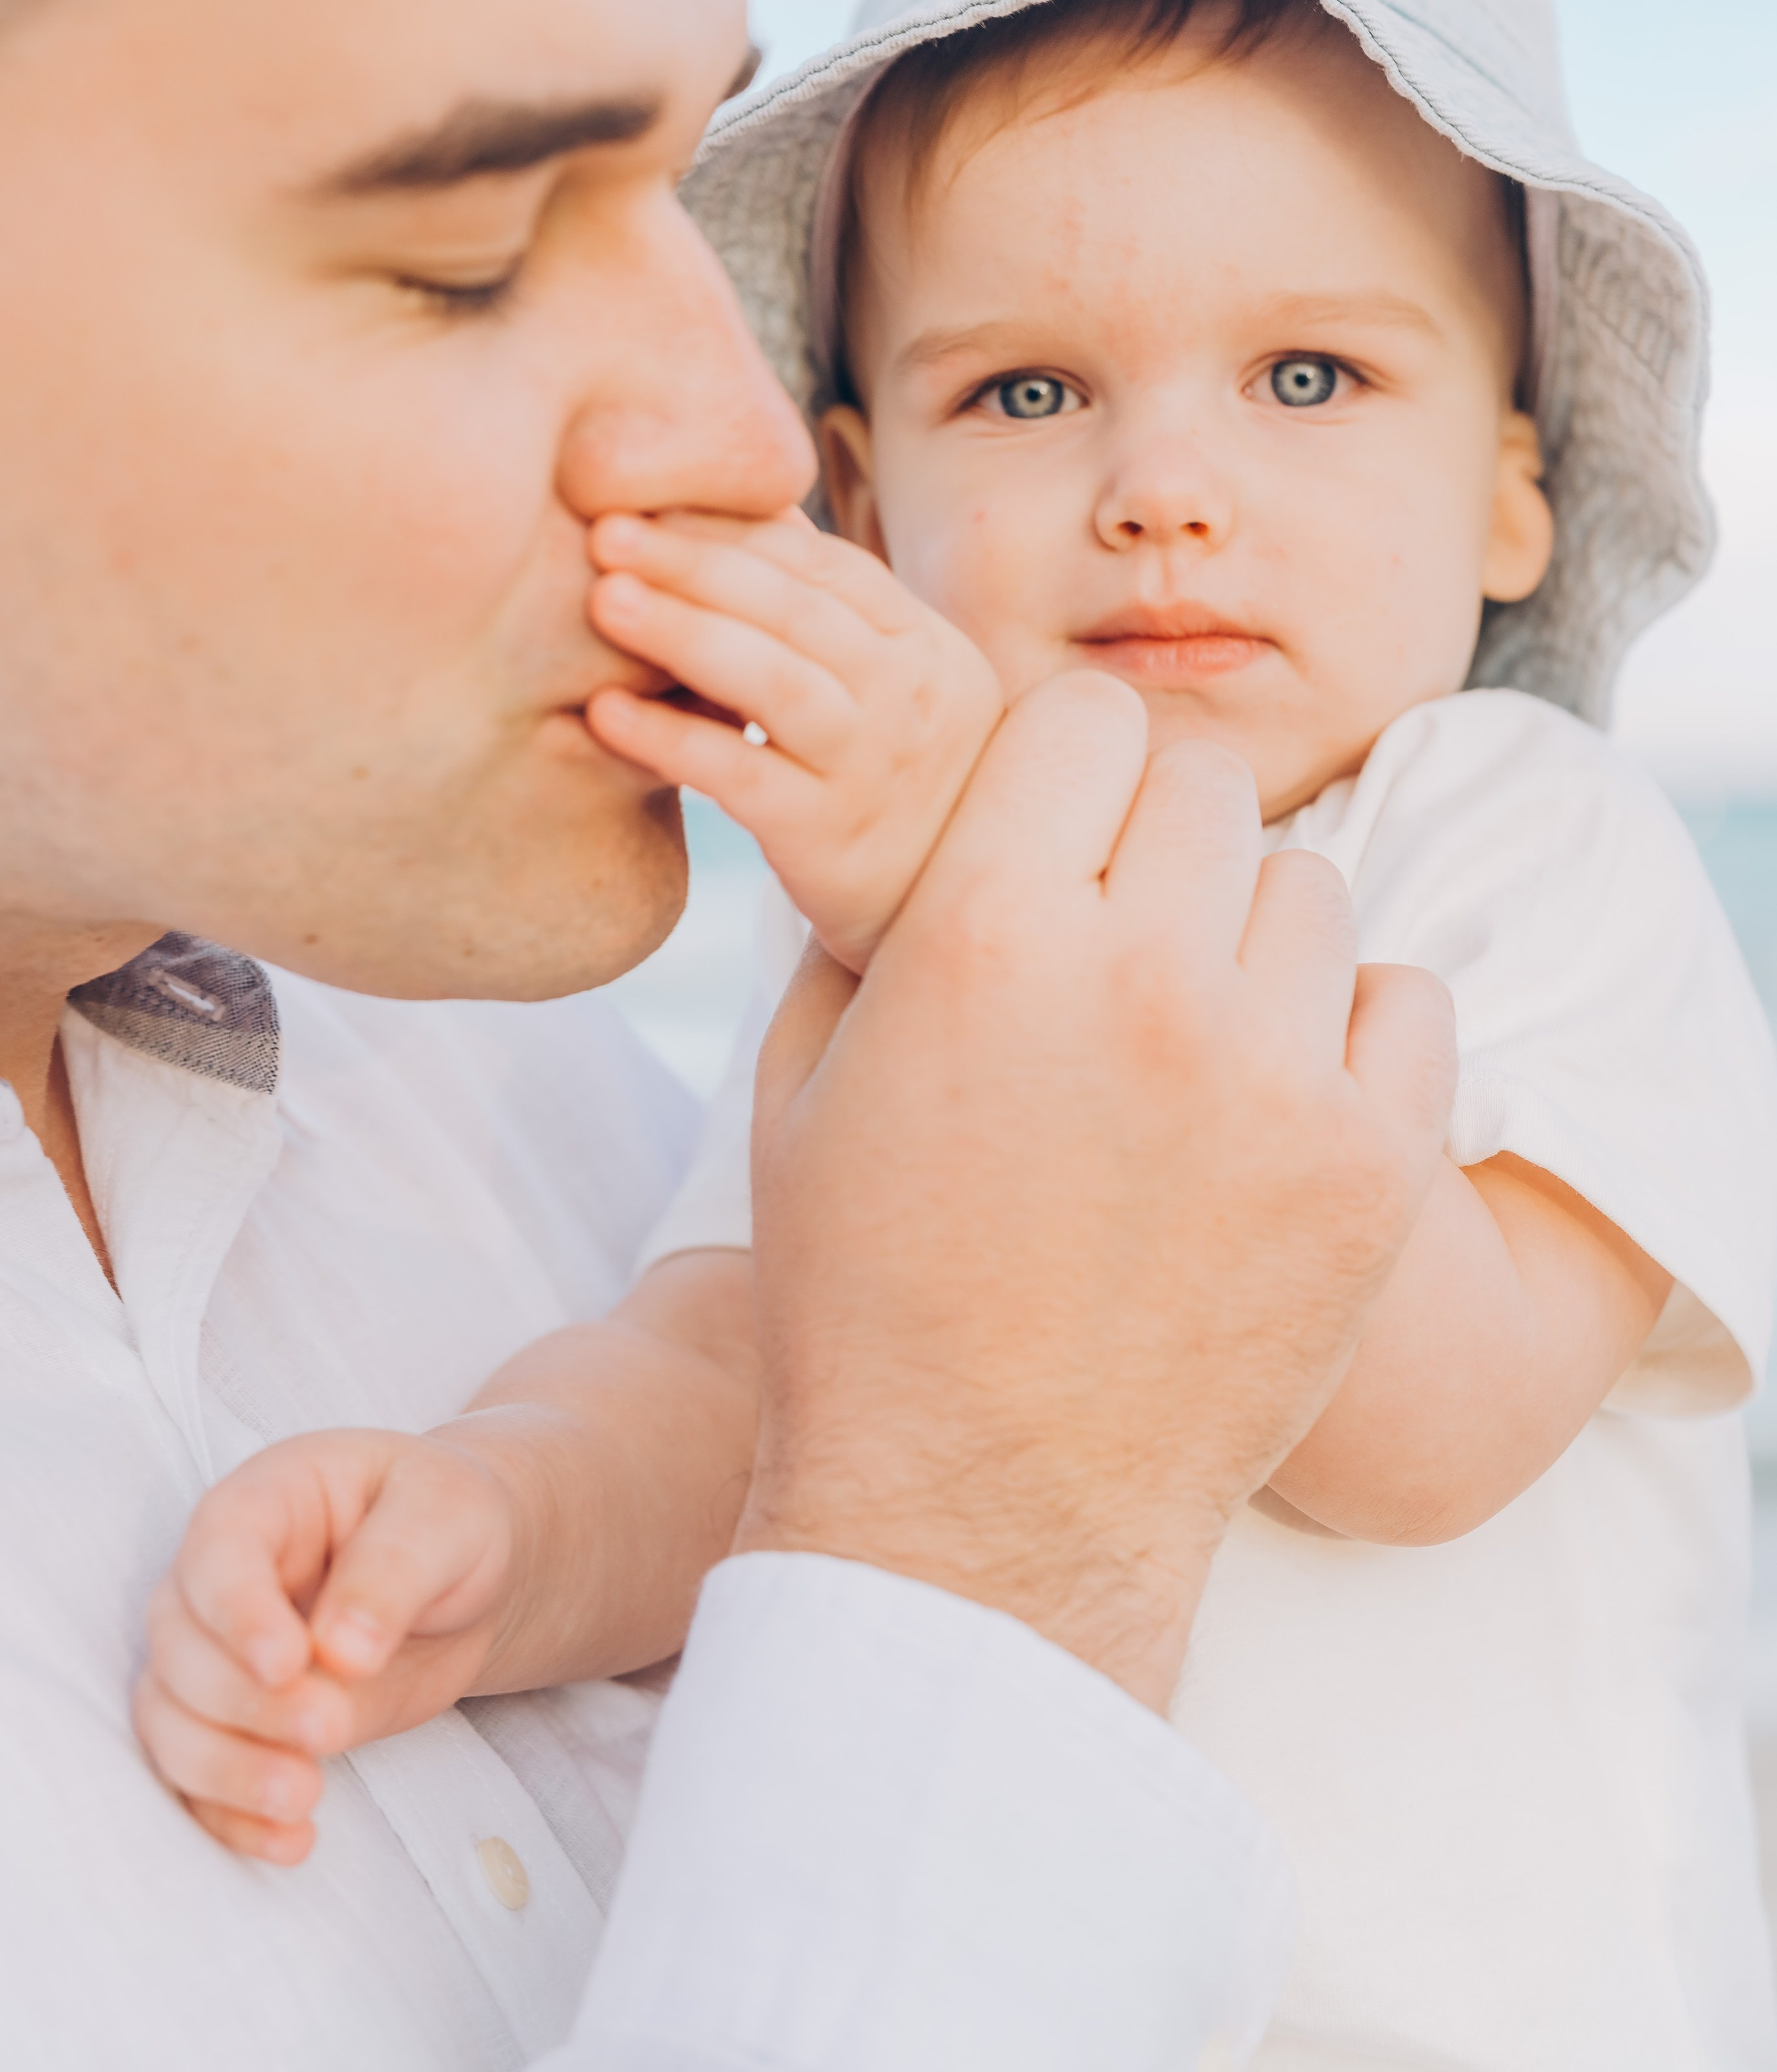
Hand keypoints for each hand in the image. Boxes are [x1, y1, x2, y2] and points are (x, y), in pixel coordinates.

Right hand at [132, 1426, 527, 1863]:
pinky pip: (198, 1779)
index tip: (289, 1664)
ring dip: (223, 1770)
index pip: (217, 1552)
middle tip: (327, 1729)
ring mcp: (221, 1654)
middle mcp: (222, 1579)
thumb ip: (394, 1570)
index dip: (237, 1613)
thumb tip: (343, 1651)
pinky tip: (292, 1841)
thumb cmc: (449, 1522)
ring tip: (304, 1799)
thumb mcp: (447, 1516)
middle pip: (179, 1648)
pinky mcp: (240, 1723)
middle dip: (244, 1703)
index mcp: (266, 1500)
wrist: (465, 1577)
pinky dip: (229, 1818)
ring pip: (170, 1719)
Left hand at [585, 507, 1002, 970]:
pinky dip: (671, 739)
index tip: (650, 502)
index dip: (736, 530)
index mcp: (924, 645)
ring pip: (776, 682)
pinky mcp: (829, 837)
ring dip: (683, 633)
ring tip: (604, 601)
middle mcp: (909, 697)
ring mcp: (873, 767)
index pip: (826, 567)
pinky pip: (743, 776)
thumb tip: (744, 519)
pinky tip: (603, 714)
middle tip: (607, 531)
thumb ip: (830, 616)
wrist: (950, 912)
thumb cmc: (895, 782)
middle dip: (696, 563)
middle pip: (796, 610)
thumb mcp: (892, 690)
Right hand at [735, 671, 1455, 1710]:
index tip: (1055, 822)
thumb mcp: (804, 1086)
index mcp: (987, 934)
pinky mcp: (1369, 1169)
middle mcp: (1143, 979)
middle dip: (1153, 836)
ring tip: (1193, 1032)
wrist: (984, 1512)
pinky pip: (1405, 997)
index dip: (1062, 763)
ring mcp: (1273, 1076)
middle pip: (1205, 783)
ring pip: (1309, 885)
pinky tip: (1274, 1093)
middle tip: (1121, 929)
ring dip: (1249, 933)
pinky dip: (1348, 1028)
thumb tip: (932, 822)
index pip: (1083, 715)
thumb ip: (869, 922)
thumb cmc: (868, 1295)